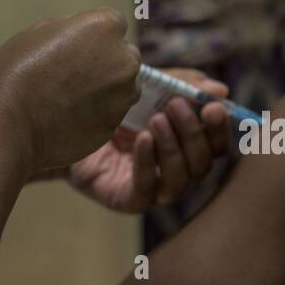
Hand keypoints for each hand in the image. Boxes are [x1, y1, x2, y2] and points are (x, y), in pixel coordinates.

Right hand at [0, 7, 140, 177]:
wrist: (7, 124)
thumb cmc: (15, 72)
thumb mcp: (40, 32)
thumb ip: (74, 30)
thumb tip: (88, 37)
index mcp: (104, 29)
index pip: (113, 22)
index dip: (94, 33)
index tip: (74, 44)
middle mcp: (123, 61)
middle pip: (126, 55)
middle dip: (108, 60)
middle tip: (74, 73)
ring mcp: (122, 97)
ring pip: (125, 87)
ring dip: (108, 88)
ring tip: (71, 97)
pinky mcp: (114, 125)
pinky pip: (112, 113)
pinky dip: (98, 113)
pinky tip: (69, 116)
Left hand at [67, 68, 230, 212]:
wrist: (64, 124)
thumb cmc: (112, 106)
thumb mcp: (149, 86)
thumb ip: (183, 84)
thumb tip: (220, 90)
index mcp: (187, 145)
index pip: (216, 145)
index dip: (220, 129)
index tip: (214, 107)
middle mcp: (176, 171)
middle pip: (203, 164)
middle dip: (194, 134)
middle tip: (175, 106)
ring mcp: (154, 189)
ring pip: (181, 179)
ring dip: (173, 148)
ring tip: (155, 120)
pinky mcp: (129, 200)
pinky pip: (147, 189)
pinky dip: (148, 164)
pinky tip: (141, 140)